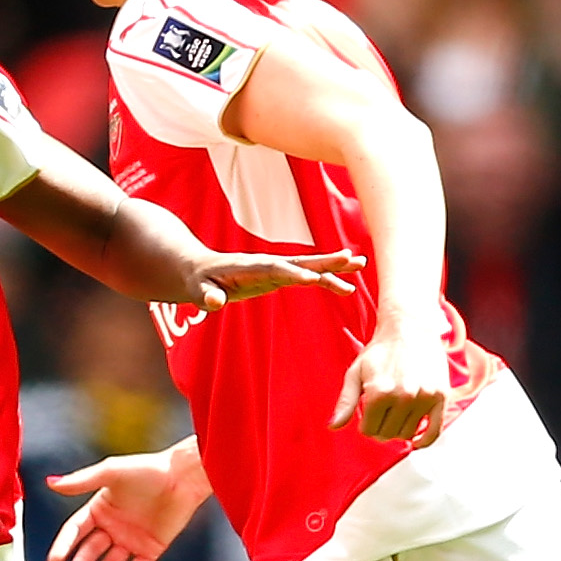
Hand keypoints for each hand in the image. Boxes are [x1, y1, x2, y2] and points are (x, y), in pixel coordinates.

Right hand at [44, 449, 206, 560]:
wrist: (183, 477)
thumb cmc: (148, 470)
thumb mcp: (111, 472)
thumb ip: (81, 481)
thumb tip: (52, 483)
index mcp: (100, 508)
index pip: (75, 531)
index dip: (64, 545)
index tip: (55, 559)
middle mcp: (113, 526)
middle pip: (91, 549)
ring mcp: (131, 539)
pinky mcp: (151, 548)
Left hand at [187, 249, 359, 307]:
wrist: (201, 271)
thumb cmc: (199, 283)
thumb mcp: (199, 291)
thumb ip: (207, 296)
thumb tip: (214, 302)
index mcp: (251, 267)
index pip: (276, 270)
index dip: (293, 273)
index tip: (313, 278)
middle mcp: (269, 264)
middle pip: (301, 261)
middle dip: (325, 260)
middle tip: (352, 258)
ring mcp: (277, 268)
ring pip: (309, 266)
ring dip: (334, 267)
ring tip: (361, 265)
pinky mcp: (280, 276)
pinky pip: (307, 276)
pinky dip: (325, 279)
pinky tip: (345, 285)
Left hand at [332, 324, 446, 445]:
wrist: (410, 329)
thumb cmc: (380, 352)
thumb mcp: (356, 372)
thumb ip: (345, 402)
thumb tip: (332, 426)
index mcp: (378, 392)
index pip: (368, 430)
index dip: (365, 423)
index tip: (368, 412)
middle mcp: (403, 396)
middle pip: (387, 434)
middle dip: (380, 427)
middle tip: (382, 412)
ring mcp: (424, 397)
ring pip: (407, 434)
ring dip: (399, 429)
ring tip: (396, 412)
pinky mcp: (441, 396)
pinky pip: (434, 431)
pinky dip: (424, 441)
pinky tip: (416, 442)